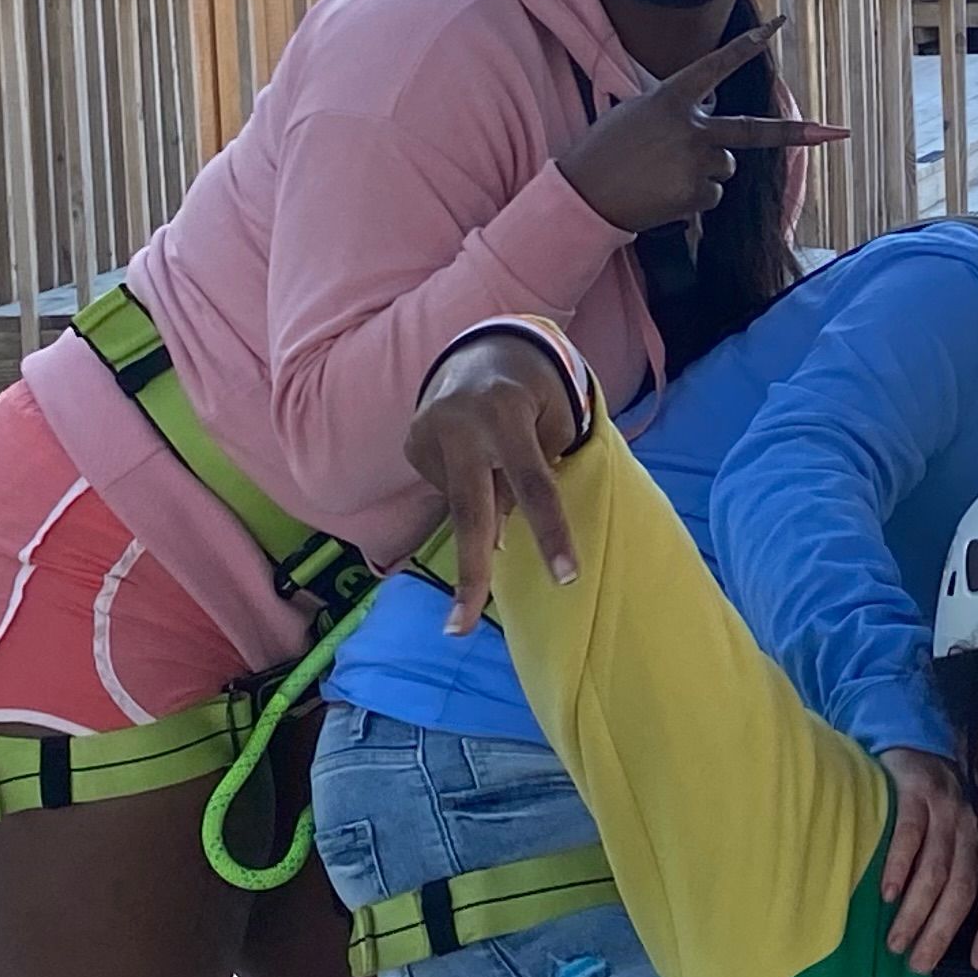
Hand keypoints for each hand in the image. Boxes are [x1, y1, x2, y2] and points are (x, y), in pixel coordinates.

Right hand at [406, 333, 583, 632]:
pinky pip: (448, 487)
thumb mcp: (555, 417)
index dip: (552, 533)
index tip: (566, 578)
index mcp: (507, 413)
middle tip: (460, 630)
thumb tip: (499, 537)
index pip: (534, 484)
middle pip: (470, 513)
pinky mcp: (411, 443)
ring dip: (485, 511)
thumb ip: (536, 470)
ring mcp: (428, 433)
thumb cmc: (537, 390)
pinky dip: (469, 485)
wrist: (484, 346)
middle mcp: (460, 423)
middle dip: (471, 574)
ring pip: (461, 504)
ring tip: (497, 468)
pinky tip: (475, 457)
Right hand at [554, 20, 847, 236]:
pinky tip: (661, 195)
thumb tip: (716, 129)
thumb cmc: (606, 150)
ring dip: (702, 174)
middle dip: (800, 133)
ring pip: (723, 169)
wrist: (583, 194)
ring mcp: (697, 163)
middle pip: (753, 132)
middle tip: (838, 132)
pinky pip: (711, 197)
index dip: (748, 46)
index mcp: (671, 98)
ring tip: (661, 176)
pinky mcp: (697, 195)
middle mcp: (691, 127)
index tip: (779, 25)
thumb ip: (680, 113)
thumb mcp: (636, 114)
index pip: (716, 66)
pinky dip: (692, 199)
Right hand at [877, 746, 977, 973]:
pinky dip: (899, 866)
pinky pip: (909, 833)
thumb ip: (966, 874)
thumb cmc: (938, 805)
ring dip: (917, 910)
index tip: (977, 963)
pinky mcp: (914, 791)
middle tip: (920, 964)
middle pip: (962, 888)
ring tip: (897, 943)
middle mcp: (972, 827)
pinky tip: (888, 895)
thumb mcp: (961, 835)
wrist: (915, 741)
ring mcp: (945, 808)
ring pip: (935, 868)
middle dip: (941, 930)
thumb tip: (971, 932)